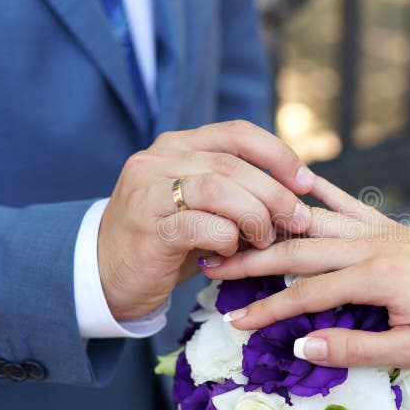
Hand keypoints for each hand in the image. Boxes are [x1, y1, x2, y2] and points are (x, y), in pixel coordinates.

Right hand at [98, 120, 315, 320]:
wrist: (104, 275)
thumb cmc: (165, 241)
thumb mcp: (201, 206)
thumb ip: (237, 193)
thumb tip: (295, 197)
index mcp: (176, 146)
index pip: (237, 133)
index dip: (278, 155)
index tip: (305, 182)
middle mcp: (158, 160)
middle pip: (233, 163)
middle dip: (275, 193)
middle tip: (298, 220)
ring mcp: (148, 191)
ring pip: (219, 187)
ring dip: (255, 215)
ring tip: (266, 238)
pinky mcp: (147, 227)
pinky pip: (202, 224)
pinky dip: (227, 238)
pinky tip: (229, 252)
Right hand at [203, 177, 409, 368]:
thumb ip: (358, 348)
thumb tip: (303, 347)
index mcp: (377, 277)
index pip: (307, 295)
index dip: (268, 311)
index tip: (234, 323)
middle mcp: (373, 245)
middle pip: (299, 251)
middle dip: (254, 260)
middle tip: (213, 266)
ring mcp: (381, 231)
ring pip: (315, 224)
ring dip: (275, 228)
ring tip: (240, 228)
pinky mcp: (390, 226)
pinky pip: (349, 204)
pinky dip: (321, 192)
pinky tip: (299, 180)